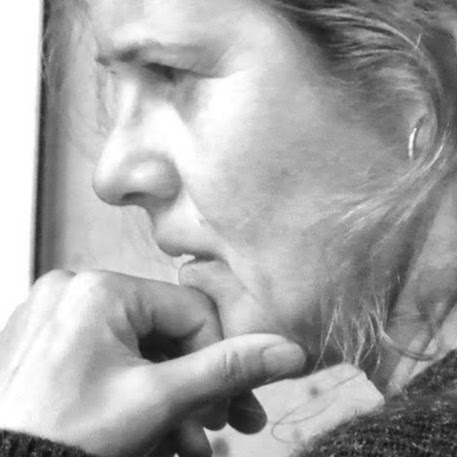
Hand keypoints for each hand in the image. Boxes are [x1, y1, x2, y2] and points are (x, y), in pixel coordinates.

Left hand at [0, 270, 305, 456]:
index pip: (191, 310)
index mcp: (99, 289)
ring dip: (171, 397)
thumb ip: (228, 369)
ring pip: (142, 351)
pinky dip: (138, 392)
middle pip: (166, 333)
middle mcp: (76, 290)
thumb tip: (288, 351)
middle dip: (197, 385)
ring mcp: (60, 315)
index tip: (230, 405)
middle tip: (220, 425)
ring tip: (188, 443)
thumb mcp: (159, 402)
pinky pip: (113, 358)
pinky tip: (155, 432)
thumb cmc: (67, 441)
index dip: (219, 357)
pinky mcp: (53, 340)